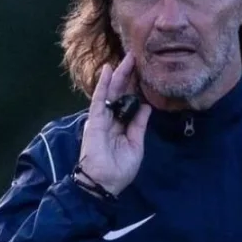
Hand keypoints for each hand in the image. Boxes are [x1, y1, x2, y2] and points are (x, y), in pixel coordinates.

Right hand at [76, 53, 151, 194]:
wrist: (104, 184)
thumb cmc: (119, 169)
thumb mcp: (136, 145)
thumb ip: (139, 125)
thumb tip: (147, 106)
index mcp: (121, 126)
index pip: (128, 101)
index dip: (135, 87)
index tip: (144, 72)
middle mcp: (111, 119)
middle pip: (120, 92)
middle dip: (128, 75)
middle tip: (136, 57)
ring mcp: (102, 119)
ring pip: (111, 92)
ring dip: (118, 75)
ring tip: (127, 58)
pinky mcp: (95, 121)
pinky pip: (99, 99)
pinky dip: (103, 85)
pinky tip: (108, 70)